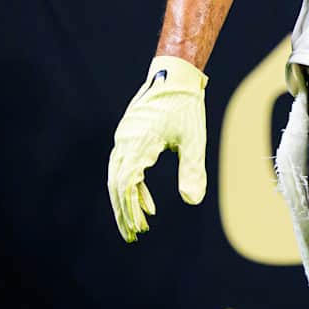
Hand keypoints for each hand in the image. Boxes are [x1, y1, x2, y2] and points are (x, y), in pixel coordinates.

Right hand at [107, 56, 208, 241]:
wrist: (175, 72)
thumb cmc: (186, 104)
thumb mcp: (193, 138)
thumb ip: (192, 169)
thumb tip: (192, 201)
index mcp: (138, 143)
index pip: (125, 185)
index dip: (129, 210)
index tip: (138, 230)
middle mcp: (125, 141)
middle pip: (116, 185)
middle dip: (123, 212)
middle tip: (133, 235)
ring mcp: (124, 137)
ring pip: (118, 176)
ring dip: (127, 201)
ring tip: (141, 223)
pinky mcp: (129, 134)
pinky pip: (125, 165)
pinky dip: (134, 185)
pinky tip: (147, 201)